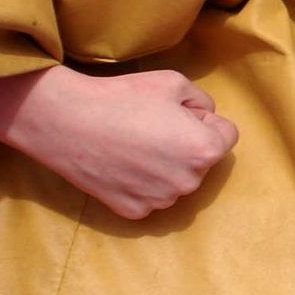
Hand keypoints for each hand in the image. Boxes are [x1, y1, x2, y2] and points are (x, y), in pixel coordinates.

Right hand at [0, 65, 235, 221]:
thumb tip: (206, 118)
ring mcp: (160, 201)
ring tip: (133, 144)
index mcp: (205, 150)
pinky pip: (150, 196)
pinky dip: (141, 183)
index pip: (226, 135)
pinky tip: (121, 163)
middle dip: (186, 144)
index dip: (203, 120)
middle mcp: (188, 182)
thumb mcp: (174, 82)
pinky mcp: (133, 212)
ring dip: (165, 166)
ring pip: (176, 180)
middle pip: (201, 161)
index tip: (176, 114)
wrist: (67, 122)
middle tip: (151, 127)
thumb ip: (202, 102)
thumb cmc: (122, 97)